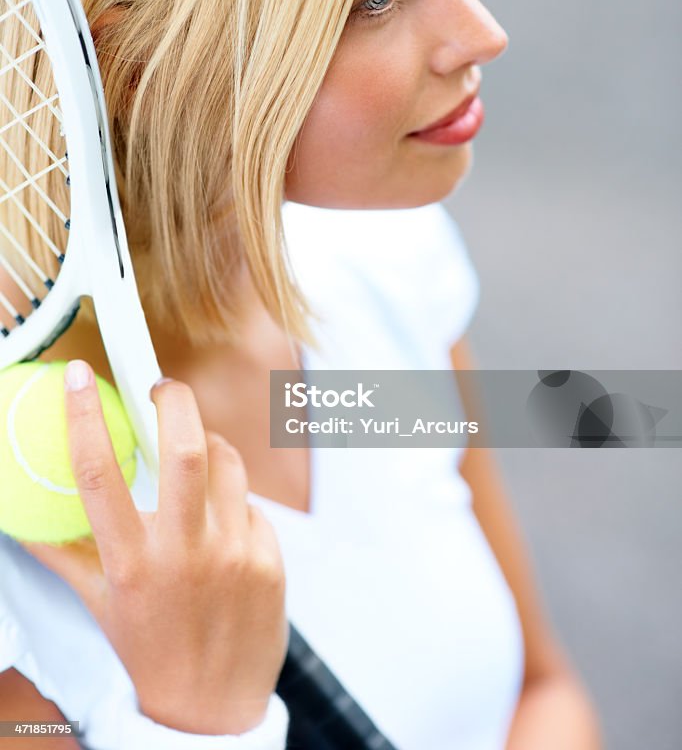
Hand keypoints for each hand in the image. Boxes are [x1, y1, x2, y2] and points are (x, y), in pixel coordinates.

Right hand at [20, 360, 287, 735]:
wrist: (212, 709)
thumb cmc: (151, 649)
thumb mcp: (101, 603)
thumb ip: (65, 552)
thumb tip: (25, 515)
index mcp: (131, 563)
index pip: (100, 476)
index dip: (84, 418)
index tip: (80, 377)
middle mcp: (184, 555)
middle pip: (185, 449)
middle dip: (174, 401)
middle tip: (162, 389)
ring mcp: (234, 555)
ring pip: (226, 462)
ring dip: (209, 446)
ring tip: (196, 460)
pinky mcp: (270, 559)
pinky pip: (251, 502)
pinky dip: (235, 501)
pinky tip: (224, 528)